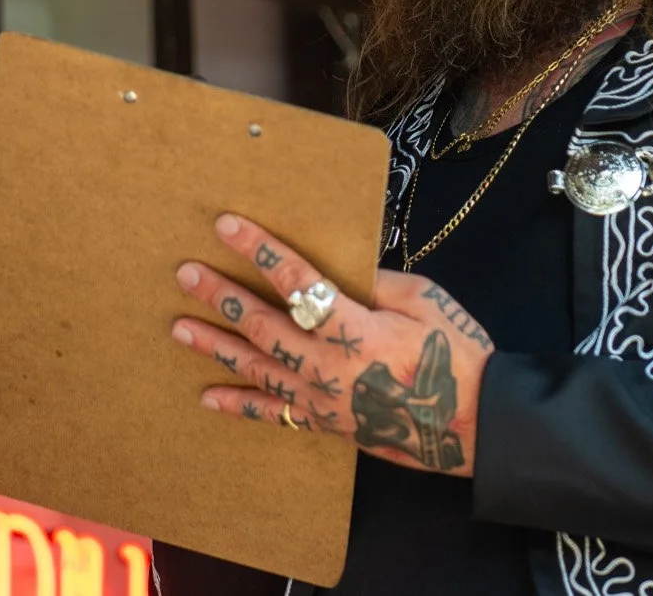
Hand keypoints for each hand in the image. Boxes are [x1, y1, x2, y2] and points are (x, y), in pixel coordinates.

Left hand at [170, 213, 494, 475]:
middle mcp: (330, 367)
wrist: (474, 425)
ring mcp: (323, 399)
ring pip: (258, 369)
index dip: (260, 251)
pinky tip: (207, 396)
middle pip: (264, 327)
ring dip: (216, 347)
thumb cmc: (454, 355)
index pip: (298, 283)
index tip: (227, 226)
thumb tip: (339, 265)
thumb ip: (378, 282)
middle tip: (186, 274)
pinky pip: (274, 415)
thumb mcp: (425, 301)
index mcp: (357, 330)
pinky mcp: (324, 423)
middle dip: (222, 298)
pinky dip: (239, 406)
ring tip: (179, 328)